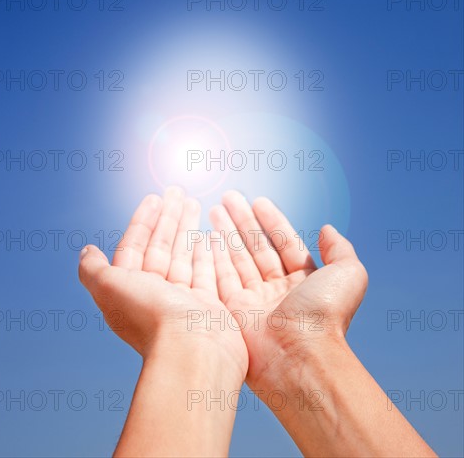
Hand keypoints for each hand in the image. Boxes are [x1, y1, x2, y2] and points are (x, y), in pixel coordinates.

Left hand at [78, 187, 247, 379]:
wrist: (193, 353)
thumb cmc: (152, 319)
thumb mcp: (110, 288)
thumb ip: (94, 269)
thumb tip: (86, 251)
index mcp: (131, 288)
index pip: (136, 246)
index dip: (143, 221)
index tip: (154, 198)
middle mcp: (155, 293)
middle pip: (162, 246)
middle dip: (168, 218)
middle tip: (177, 191)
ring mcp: (183, 298)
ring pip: (184, 254)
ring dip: (187, 228)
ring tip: (194, 203)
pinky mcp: (207, 304)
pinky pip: (206, 271)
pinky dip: (206, 252)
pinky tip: (208, 235)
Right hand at [209, 190, 367, 386]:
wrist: (300, 355)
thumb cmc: (326, 315)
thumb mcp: (348, 274)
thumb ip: (340, 248)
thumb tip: (327, 228)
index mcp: (304, 281)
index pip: (283, 242)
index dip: (271, 220)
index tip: (258, 200)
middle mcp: (278, 290)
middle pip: (256, 247)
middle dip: (243, 220)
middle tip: (228, 197)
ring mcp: (254, 301)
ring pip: (236, 258)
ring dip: (225, 232)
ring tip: (214, 208)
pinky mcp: (233, 311)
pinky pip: (220, 277)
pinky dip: (213, 256)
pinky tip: (205, 235)